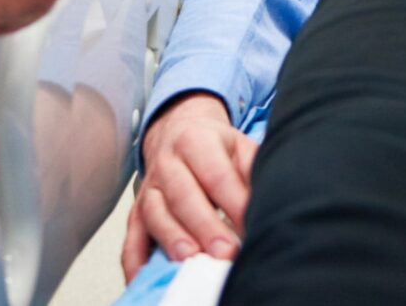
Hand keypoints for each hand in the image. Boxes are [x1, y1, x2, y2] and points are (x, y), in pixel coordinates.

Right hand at [125, 93, 255, 272]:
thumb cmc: (214, 145)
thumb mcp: (239, 145)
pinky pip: (131, 236)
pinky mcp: (136, 213)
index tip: (251, 224)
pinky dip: (135, 258)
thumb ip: (253, 168)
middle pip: (183, 196)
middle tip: (225, 251)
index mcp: (196, 141)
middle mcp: (167, 164)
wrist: (177, 130)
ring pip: (155, 214)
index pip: (216, 174)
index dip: (234, 201)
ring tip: (190, 260)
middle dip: (204, 226)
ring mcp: (149, 189)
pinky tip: (143, 276)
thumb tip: (273, 194)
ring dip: (172, 239)